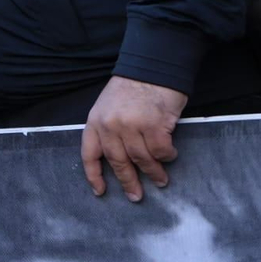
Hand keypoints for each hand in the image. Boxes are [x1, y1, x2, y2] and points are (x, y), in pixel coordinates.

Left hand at [81, 76, 189, 201]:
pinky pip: (160, 151)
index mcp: (96, 121)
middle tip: (136, 196)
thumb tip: (120, 158)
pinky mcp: (153, 125)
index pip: (90, 154)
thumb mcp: (109, 106)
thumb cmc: (133, 86)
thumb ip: (109, 129)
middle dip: (127, 181)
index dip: (93, 175)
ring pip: (141, 159)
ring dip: (152, 173)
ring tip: (161, 181)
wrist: (153, 66)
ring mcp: (131, 126)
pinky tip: (170, 156)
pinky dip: (166, 157)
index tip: (100, 191)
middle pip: (117, 161)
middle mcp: (110, 126)